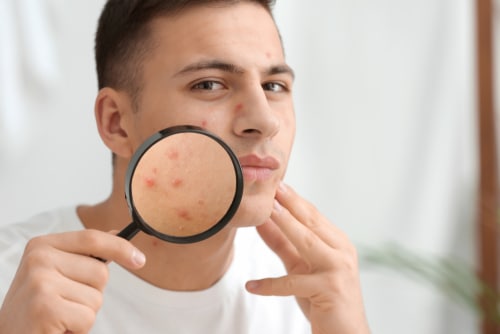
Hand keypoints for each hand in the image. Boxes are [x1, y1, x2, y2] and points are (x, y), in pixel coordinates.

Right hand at [0, 230, 145, 333]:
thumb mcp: (57, 271)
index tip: (140, 260)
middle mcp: (39, 259)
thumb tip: (120, 235)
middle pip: (100, 272)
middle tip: (65, 302)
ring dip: (84, 313)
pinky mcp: (44, 308)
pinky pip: (87, 317)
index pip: (92, 238)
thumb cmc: (38, 305)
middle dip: (92, 293)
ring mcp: (40, 282)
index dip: (121, 248)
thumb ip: (85, 254)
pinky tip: (57, 328)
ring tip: (60, 315)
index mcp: (42, 245)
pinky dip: (78, 329)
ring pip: (96, 297)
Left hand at [246, 183, 369, 333]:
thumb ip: (283, 244)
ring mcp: (337, 270)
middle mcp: (341, 252)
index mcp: (337, 243)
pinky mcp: (329, 290)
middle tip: (272, 186)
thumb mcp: (300, 267)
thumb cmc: (323, 299)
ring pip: (306, 242)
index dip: (294, 200)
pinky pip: (293, 284)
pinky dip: (270, 285)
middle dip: (290, 203)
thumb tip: (263, 221)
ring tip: (267, 213)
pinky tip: (252, 286)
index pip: (312, 216)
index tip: (276, 184)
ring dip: (285, 225)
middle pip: (311, 222)